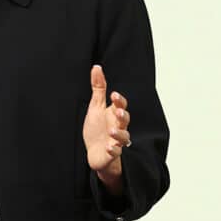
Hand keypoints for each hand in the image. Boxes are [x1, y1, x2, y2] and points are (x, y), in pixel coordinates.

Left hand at [82, 65, 130, 190]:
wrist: (95, 152)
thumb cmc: (97, 128)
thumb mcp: (96, 106)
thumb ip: (98, 88)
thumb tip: (97, 67)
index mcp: (114, 114)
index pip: (121, 105)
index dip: (119, 101)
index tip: (114, 95)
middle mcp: (118, 127)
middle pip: (125, 121)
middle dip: (123, 116)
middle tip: (118, 112)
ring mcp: (116, 141)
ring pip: (123, 137)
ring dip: (119, 134)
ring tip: (111, 130)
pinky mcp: (111, 153)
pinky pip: (115, 152)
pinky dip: (113, 150)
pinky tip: (108, 147)